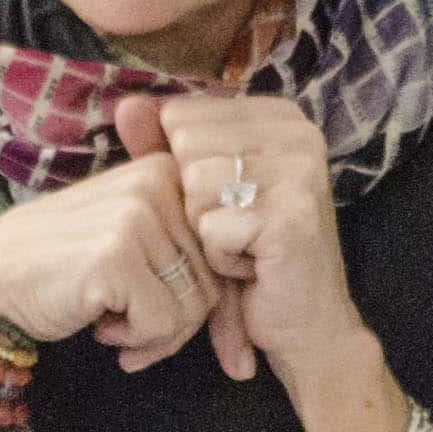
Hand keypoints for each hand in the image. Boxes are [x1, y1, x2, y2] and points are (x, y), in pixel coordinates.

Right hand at [0, 149, 217, 370]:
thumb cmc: (61, 268)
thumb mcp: (130, 239)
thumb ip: (185, 251)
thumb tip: (252, 301)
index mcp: (166, 172)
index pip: (224, 250)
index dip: (211, 302)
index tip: (177, 326)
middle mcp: (156, 184)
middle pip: (214, 281)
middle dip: (179, 325)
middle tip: (132, 332)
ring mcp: (137, 216)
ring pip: (194, 305)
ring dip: (157, 336)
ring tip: (113, 327)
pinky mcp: (117, 255)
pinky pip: (163, 322)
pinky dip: (137, 341)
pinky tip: (100, 327)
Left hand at [128, 91, 360, 384]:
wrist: (307, 326)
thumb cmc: (250, 255)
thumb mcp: (204, 190)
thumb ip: (164, 144)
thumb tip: (126, 106)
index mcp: (278, 116)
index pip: (182, 116)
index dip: (186, 169)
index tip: (229, 201)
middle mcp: (297, 133)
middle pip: (185, 147)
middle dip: (193, 200)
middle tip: (236, 229)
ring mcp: (299, 172)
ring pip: (194, 185)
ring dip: (205, 231)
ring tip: (243, 247)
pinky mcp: (290, 216)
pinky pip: (210, 227)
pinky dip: (219, 259)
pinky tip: (253, 268)